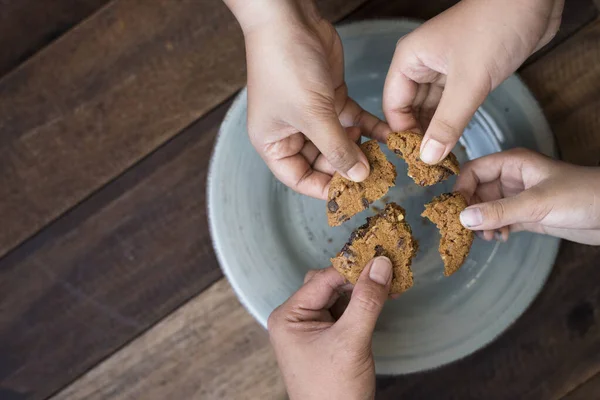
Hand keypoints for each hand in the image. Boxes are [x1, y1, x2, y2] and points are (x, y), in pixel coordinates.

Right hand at [226, 0, 389, 198]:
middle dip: (348, 167)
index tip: (352, 193)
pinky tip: (390, 136)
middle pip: (323, 162)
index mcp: (274, 143)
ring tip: (388, 157)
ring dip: (362, 148)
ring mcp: (313, 115)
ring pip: (340, 142)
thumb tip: (358, 176)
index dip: (324, 188)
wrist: (289, 20)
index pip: (299, 178)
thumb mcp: (312, 115)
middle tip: (378, 175)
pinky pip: (352, 120)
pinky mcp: (331, 98)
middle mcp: (292, 132)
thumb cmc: (286, 67)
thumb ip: (336, 148)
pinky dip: (369, 127)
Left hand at [268, 258, 392, 399]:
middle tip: (388, 268)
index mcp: (289, 316)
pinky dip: (363, 304)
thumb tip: (381, 264)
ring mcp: (311, 328)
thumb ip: (367, 301)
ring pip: (339, 296)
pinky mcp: (327, 337)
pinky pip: (345, 311)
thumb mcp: (351, 341)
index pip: (323, 280)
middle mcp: (296, 318)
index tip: (381, 255)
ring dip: (363, 290)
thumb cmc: (333, 390)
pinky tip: (383, 298)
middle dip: (358, 278)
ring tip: (390, 282)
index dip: (352, 267)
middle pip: (329, 284)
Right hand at [383, 0, 562, 164]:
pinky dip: (452, 123)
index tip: (416, 160)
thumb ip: (448, 123)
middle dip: (419, 136)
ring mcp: (443, 69)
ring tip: (441, 159)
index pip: (394, 106)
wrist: (535, 1)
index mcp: (410, 60)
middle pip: (410, 109)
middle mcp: (421, 65)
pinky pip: (451, 105)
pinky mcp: (465, 74)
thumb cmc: (496, 27)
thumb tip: (428, 157)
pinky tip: (454, 142)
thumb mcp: (469, 81)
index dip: (403, 133)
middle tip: (430, 166)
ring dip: (436, 132)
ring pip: (431, 108)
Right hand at [454, 148, 599, 244]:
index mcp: (513, 163)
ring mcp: (519, 197)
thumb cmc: (582, 196)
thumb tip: (463, 219)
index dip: (461, 189)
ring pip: (487, 208)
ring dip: (483, 223)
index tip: (455, 211)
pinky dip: (496, 229)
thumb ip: (499, 211)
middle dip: (471, 211)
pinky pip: (501, 220)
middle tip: (469, 231)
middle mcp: (512, 178)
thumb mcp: (537, 203)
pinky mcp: (527, 215)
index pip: (473, 171)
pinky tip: (502, 238)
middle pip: (477, 191)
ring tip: (489, 237)